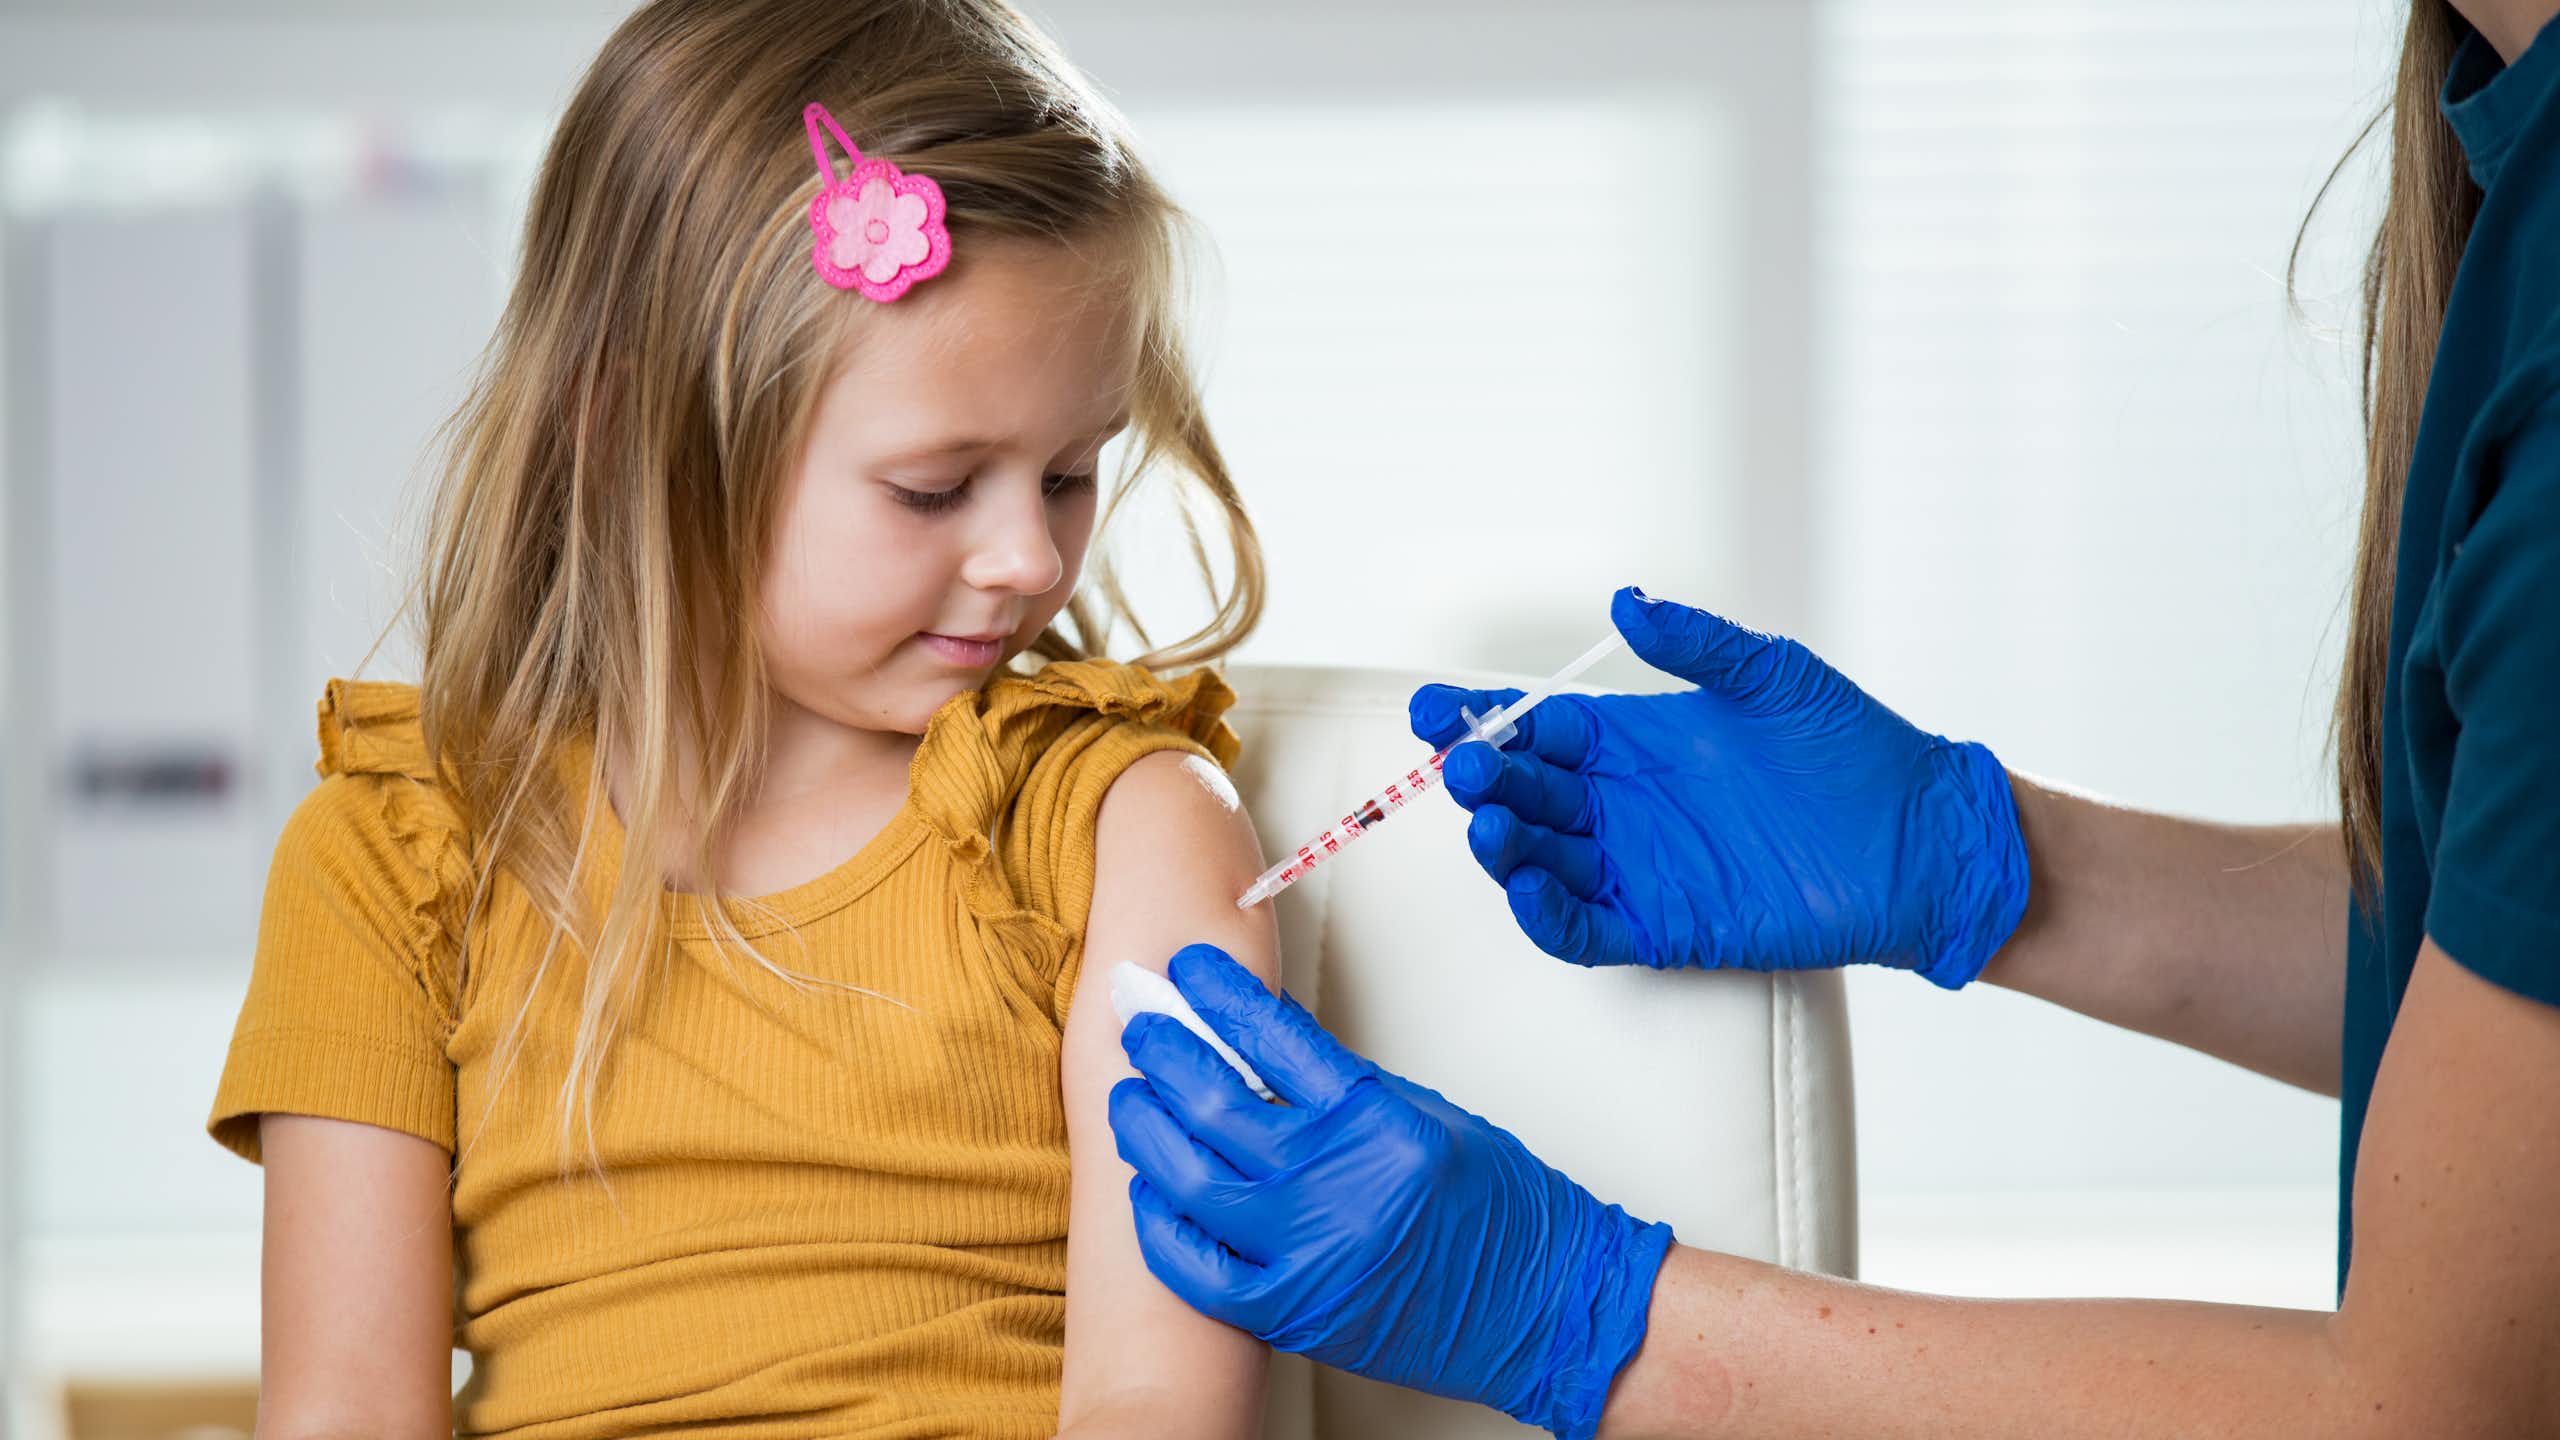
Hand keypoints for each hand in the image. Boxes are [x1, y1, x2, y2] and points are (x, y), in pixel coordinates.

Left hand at [1109, 944, 1673, 1439]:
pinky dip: (1160, 1224)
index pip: (1272, 1035)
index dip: (1218, 994)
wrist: (1548, 1305)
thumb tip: (1259, 1059)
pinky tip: (1147, 1189)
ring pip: (1188, 1179)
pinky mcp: (1292, 1312)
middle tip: (1140, 1025)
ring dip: (1145, 1130)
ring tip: (1130, 1098)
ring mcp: (1308, 1252)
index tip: (1189, 968)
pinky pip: (1196, 1268)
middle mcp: (1335, 1181)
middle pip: (1213, 1102)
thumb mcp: (1430, 1116)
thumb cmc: (1503, 1208)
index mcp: (1376, 1119)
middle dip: (1163, 1052)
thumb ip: (1343, 1093)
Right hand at [1409, 586, 2028, 987]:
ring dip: (1504, 846)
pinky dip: (1547, 915)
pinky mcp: (1663, 925)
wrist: (1920, 837)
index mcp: (1634, 741)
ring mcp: (1637, 867)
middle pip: (1523, 793)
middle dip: (1484, 780)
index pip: (1533, 728)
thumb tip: (1626, 602)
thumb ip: (1698, 642)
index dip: (1479, 719)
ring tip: (1493, 826)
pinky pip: (1584, 928)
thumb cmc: (1854, 749)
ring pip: (1539, 860)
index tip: (1439, 710)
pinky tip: (1530, 888)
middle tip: (1468, 768)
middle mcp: (1622, 805)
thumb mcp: (1774, 675)